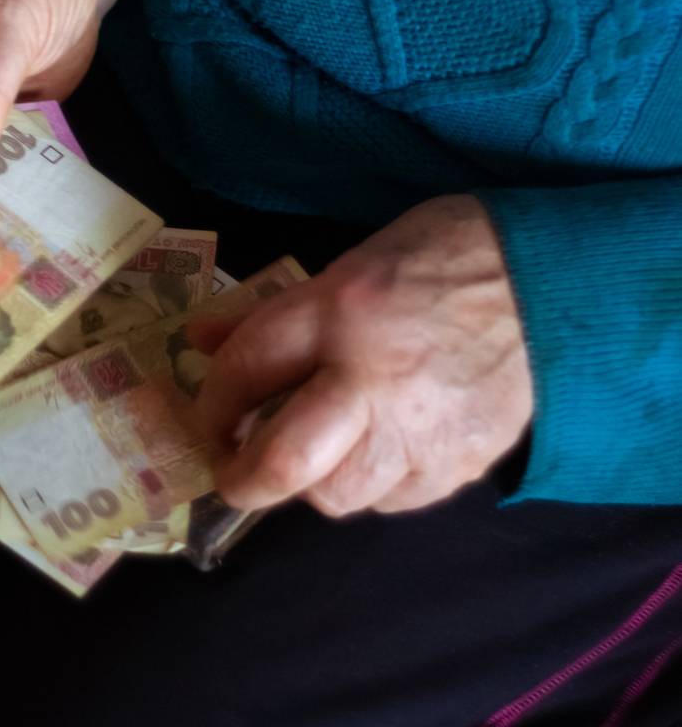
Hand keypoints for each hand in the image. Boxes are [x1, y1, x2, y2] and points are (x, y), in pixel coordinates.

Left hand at [191, 195, 532, 515]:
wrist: (550, 283)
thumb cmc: (445, 254)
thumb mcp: (354, 260)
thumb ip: (278, 311)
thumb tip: (202, 338)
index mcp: (340, 308)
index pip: (247, 365)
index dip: (211, 399)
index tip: (205, 414)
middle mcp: (372, 376)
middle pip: (284, 461)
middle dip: (242, 478)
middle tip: (234, 471)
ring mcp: (419, 429)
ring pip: (338, 495)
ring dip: (314, 481)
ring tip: (320, 450)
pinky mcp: (457, 465)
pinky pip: (392, 498)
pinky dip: (374, 482)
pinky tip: (381, 446)